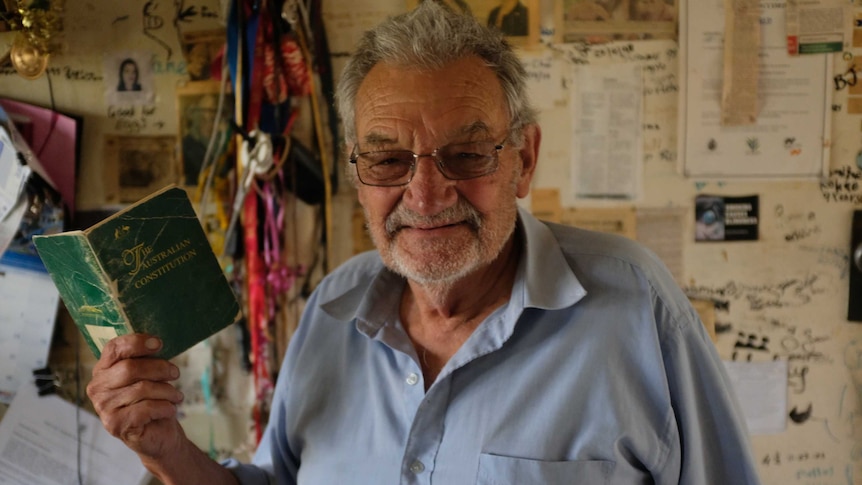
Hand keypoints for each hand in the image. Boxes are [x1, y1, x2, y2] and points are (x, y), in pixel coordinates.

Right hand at [87, 334, 185, 460]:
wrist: (158, 432)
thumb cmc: (153, 399)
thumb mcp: (149, 375)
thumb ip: (146, 359)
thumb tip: (156, 342)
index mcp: (103, 370)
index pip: (114, 348)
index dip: (137, 342)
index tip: (159, 343)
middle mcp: (98, 388)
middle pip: (130, 368)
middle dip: (159, 368)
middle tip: (175, 373)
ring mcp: (104, 407)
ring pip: (142, 389)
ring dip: (167, 391)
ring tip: (176, 396)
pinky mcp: (115, 424)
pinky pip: (146, 408)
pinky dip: (165, 407)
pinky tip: (169, 409)